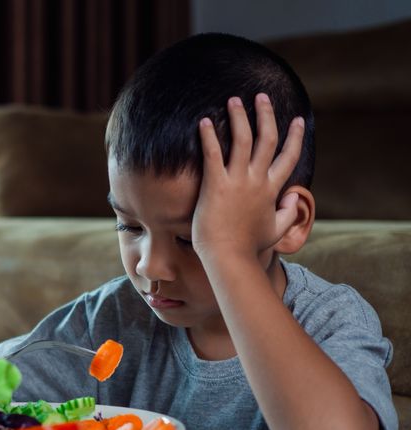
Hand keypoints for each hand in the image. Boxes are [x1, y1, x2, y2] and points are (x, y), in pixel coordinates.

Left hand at [192, 93, 304, 261]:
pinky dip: (210, 136)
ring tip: (234, 99)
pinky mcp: (215, 185)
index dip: (296, 137)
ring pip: (243, 140)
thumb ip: (289, 212)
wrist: (228, 257)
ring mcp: (237, 181)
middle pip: (267, 139)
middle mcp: (257, 180)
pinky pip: (213, 154)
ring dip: (239, 117)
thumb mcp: (276, 230)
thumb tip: (294, 197)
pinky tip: (205, 121)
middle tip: (261, 96)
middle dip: (266, 114)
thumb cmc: (249, 247)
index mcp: (272, 190)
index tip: (299, 120)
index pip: (289, 157)